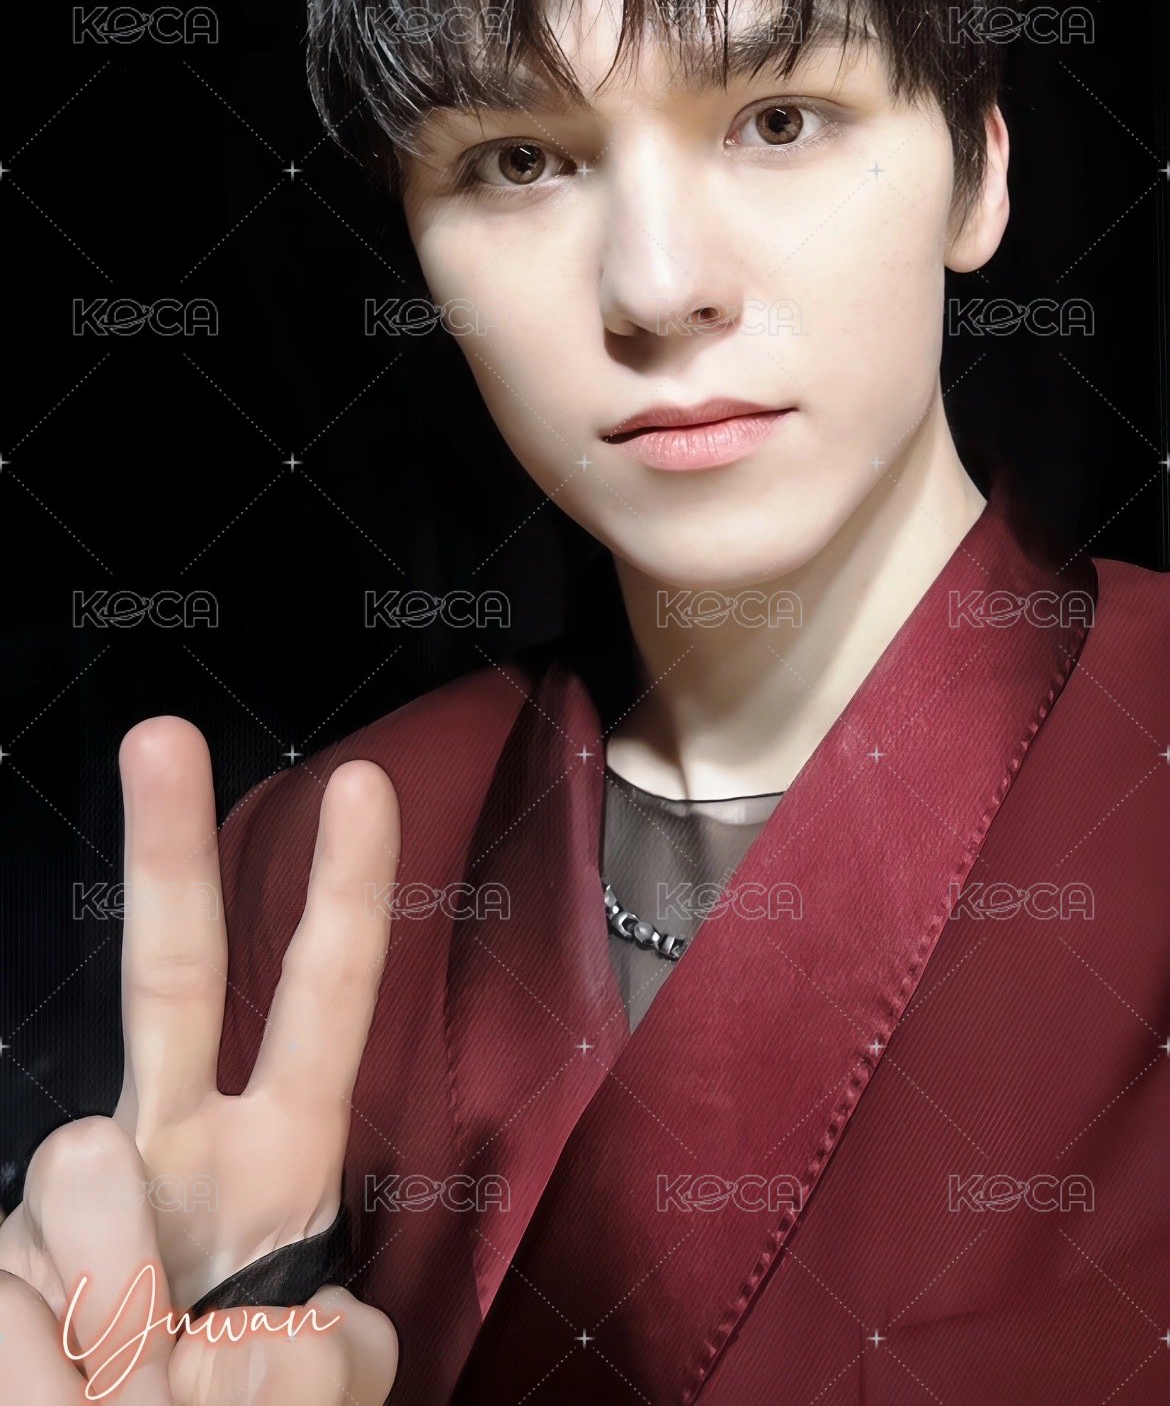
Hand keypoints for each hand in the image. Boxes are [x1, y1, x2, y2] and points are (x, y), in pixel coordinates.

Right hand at [0, 716, 400, 1396]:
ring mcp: (68, 1201)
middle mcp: (168, 1152)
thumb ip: (320, 1353)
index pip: (320, 1005)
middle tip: (163, 731)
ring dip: (124, 1322)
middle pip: (170, 978)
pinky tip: (70, 1404)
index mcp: (274, 1159)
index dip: (346, 895)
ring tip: (133, 1400)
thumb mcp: (318, 1382)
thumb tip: (241, 1333)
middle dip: (168, 848)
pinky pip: (22, 1310)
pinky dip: (59, 1392)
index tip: (363, 784)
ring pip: (82, 1172)